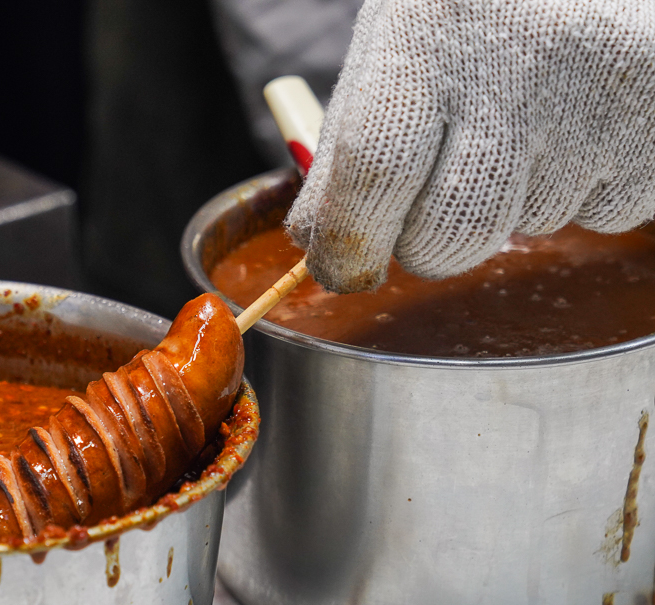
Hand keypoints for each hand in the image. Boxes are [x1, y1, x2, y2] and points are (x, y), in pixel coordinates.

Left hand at [286, 0, 654, 292]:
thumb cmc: (477, 12)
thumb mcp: (398, 46)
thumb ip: (349, 144)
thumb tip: (316, 242)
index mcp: (428, 34)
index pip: (375, 171)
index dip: (351, 240)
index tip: (343, 267)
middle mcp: (514, 64)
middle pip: (448, 233)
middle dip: (427, 245)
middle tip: (434, 204)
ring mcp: (596, 100)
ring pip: (524, 228)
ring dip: (509, 208)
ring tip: (523, 127)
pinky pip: (599, 215)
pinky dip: (580, 192)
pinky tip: (581, 125)